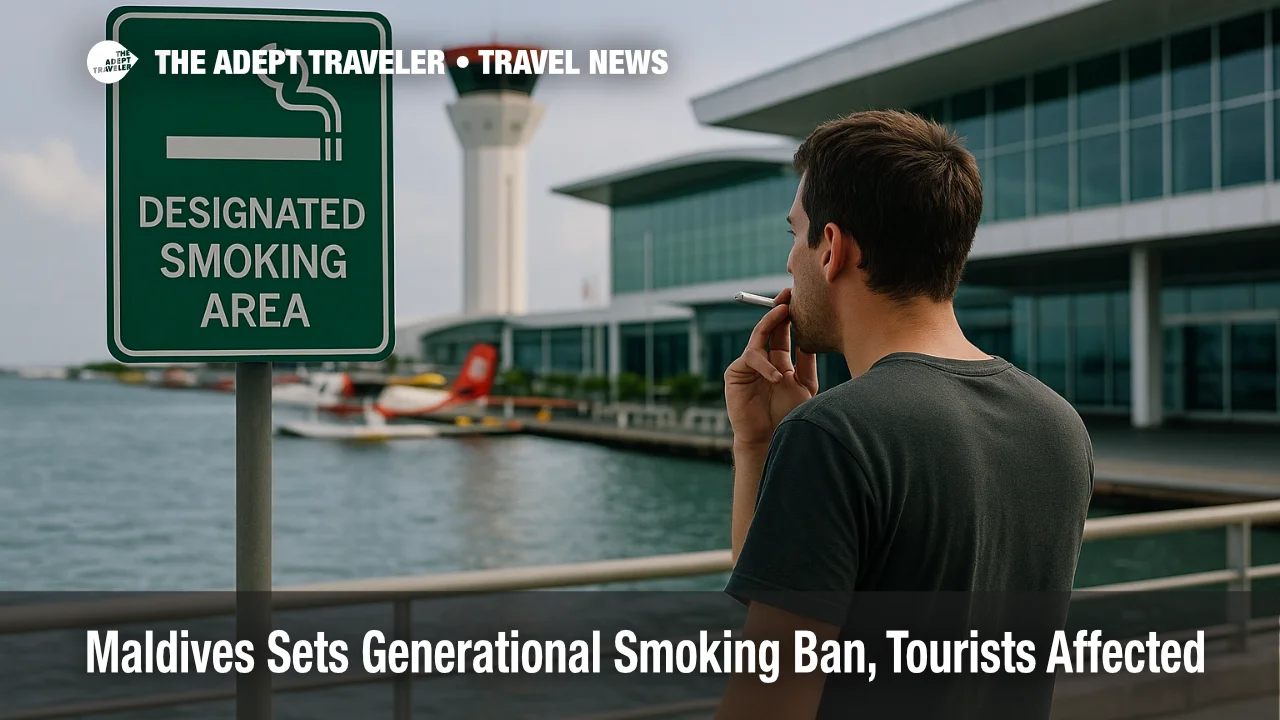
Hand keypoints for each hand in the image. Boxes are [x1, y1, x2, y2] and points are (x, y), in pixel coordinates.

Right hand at [724, 288, 818, 446]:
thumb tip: (811, 338)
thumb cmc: (788, 415)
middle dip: (777, 309)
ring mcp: (747, 366)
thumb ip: (807, 363)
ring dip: (771, 324)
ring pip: (757, 338)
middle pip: (768, 329)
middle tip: (788, 294)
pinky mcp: (735, 373)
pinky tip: (778, 376)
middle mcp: (762, 360)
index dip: (789, 316)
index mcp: (778, 361)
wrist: (770, 437)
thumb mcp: (804, 385)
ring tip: (785, 313)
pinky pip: (750, 360)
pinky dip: (765, 366)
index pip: (782, 333)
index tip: (799, 298)